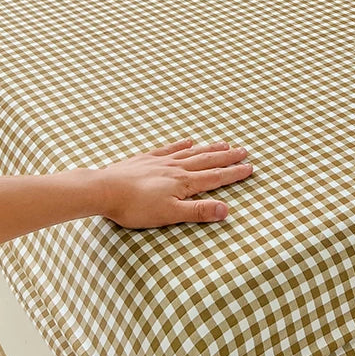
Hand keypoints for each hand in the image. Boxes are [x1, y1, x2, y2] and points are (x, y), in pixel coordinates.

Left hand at [98, 139, 252, 227]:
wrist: (104, 190)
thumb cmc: (135, 207)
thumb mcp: (170, 215)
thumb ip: (198, 212)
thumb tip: (226, 210)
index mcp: (184, 183)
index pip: (215, 177)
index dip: (234, 173)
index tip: (250, 167)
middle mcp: (176, 168)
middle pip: (207, 160)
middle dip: (227, 157)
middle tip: (244, 150)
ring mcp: (160, 162)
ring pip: (191, 152)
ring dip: (209, 148)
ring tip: (223, 142)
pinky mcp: (145, 159)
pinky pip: (168, 149)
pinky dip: (180, 145)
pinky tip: (187, 140)